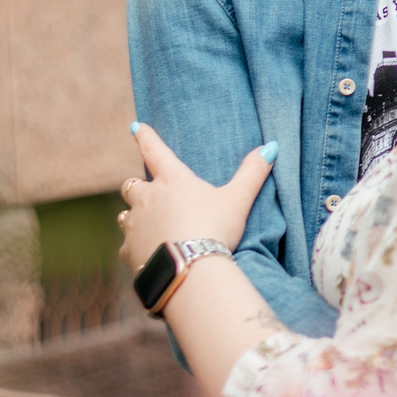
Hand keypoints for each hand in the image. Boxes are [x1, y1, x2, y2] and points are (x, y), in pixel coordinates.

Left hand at [116, 123, 277, 274]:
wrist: (191, 270)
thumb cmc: (215, 229)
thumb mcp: (238, 199)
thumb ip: (252, 173)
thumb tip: (271, 147)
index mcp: (172, 181)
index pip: (154, 150)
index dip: (145, 137)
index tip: (136, 126)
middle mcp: (147, 199)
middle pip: (131, 186)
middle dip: (138, 188)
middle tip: (149, 194)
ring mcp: (134, 225)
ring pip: (125, 215)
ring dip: (135, 217)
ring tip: (152, 227)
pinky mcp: (128, 251)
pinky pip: (127, 245)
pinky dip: (136, 247)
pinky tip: (149, 255)